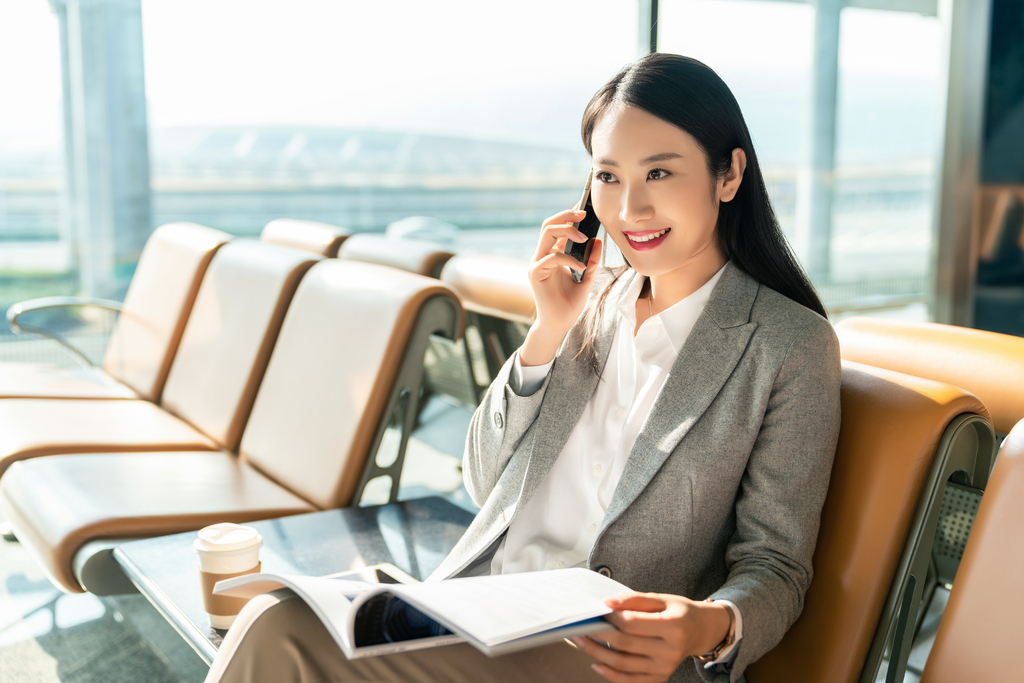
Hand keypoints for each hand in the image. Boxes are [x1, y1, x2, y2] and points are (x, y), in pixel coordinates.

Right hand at [520, 209, 603, 366]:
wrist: (559, 324)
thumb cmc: (569, 303)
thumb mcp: (586, 278)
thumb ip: (591, 260)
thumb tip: (598, 241)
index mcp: (552, 254)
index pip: (556, 228)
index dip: (568, 216)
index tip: (584, 210)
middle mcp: (542, 256)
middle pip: (548, 225)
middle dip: (566, 216)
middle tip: (584, 215)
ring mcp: (537, 264)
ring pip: (547, 234)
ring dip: (567, 231)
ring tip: (585, 238)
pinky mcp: (535, 274)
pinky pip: (552, 258)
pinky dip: (569, 259)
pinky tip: (581, 267)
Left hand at [571, 592, 731, 682]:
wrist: (700, 632)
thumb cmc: (679, 612)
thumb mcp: (661, 599)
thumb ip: (634, 599)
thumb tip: (607, 603)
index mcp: (674, 626)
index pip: (633, 623)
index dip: (612, 617)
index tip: (597, 610)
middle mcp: (671, 650)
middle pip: (626, 644)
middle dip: (599, 634)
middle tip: (580, 626)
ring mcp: (665, 667)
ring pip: (624, 664)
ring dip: (598, 654)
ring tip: (581, 641)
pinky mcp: (660, 677)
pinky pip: (631, 680)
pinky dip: (611, 674)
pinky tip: (596, 664)